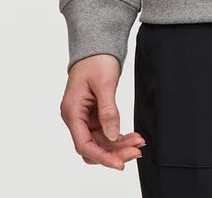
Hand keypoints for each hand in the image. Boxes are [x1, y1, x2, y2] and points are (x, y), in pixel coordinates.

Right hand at [60, 54, 146, 169]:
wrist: (97, 46)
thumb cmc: (96, 60)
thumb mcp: (104, 84)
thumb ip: (108, 111)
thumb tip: (112, 135)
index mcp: (72, 111)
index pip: (84, 144)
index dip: (102, 157)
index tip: (120, 164)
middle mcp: (75, 118)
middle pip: (93, 146)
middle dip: (114, 152)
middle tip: (137, 150)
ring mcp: (84, 117)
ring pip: (101, 141)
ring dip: (119, 145)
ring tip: (139, 142)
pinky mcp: (93, 115)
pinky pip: (105, 132)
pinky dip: (118, 136)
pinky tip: (132, 137)